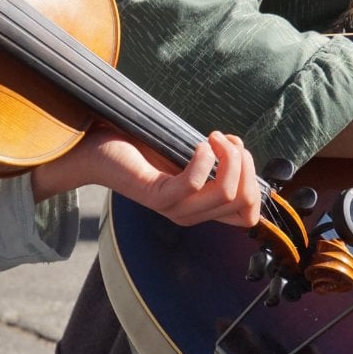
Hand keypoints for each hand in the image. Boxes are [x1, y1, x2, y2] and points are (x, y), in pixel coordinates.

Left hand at [31, 126, 260, 226]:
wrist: (97, 147)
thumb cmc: (141, 147)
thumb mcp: (185, 155)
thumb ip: (211, 162)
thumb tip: (242, 152)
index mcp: (200, 208)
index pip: (248, 216)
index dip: (255, 184)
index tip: (240, 152)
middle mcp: (190, 214)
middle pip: (242, 201)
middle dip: (245, 163)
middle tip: (226, 139)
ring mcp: (173, 208)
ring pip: (225, 193)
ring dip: (228, 157)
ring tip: (212, 137)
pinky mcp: (156, 196)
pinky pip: (194, 183)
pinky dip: (203, 158)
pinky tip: (198, 143)